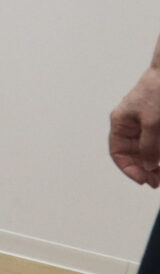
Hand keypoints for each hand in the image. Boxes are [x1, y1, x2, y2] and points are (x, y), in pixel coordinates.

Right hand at [115, 65, 159, 185]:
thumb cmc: (158, 92)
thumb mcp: (152, 122)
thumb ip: (149, 147)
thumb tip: (148, 167)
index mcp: (120, 123)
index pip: (118, 153)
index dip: (129, 169)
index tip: (144, 180)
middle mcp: (131, 125)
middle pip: (133, 154)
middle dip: (144, 169)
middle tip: (156, 181)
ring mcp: (145, 124)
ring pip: (146, 150)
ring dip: (153, 163)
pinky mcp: (157, 122)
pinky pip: (155, 143)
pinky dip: (158, 153)